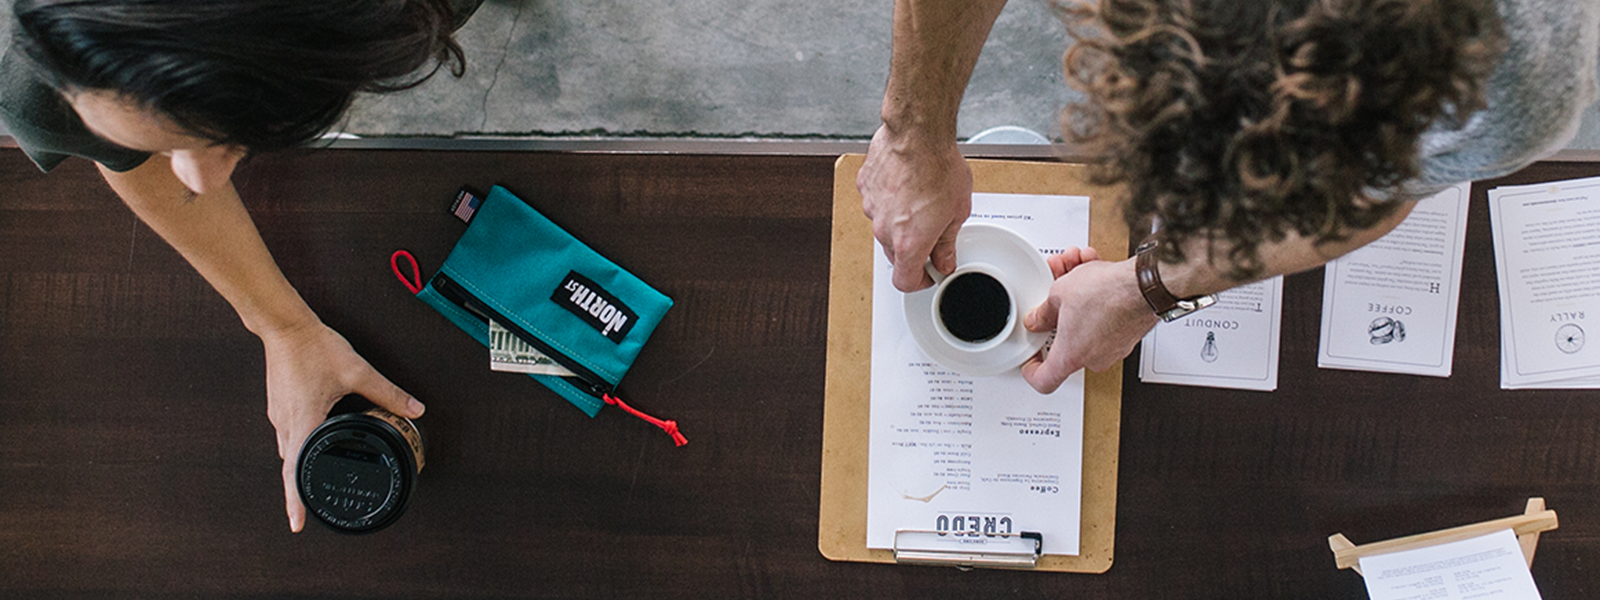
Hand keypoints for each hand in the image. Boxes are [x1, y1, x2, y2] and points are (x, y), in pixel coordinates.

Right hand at [261, 320, 423, 532]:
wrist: (284, 325)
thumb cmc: (315, 347)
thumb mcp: (358, 371)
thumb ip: (388, 393)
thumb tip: (415, 409)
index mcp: (303, 422)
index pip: (296, 472)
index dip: (296, 501)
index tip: (299, 523)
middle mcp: (286, 424)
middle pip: (291, 466)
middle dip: (301, 488)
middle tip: (310, 509)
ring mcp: (278, 415)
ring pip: (289, 450)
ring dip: (300, 465)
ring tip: (314, 480)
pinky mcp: (278, 406)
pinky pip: (288, 434)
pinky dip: (300, 444)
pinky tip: (313, 442)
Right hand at [859, 124, 972, 291]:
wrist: (917, 133)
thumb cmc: (938, 167)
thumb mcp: (957, 211)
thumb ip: (947, 242)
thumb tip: (945, 259)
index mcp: (909, 243)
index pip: (905, 281)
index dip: (920, 282)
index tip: (929, 274)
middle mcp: (885, 230)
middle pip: (895, 255)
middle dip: (913, 250)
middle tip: (932, 235)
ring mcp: (872, 208)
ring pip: (885, 227)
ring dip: (900, 222)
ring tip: (921, 201)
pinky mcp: (865, 188)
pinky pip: (877, 204)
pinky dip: (890, 201)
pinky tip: (907, 186)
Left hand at [1019, 249, 1159, 393]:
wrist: (1146, 285)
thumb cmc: (1108, 293)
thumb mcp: (1060, 294)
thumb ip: (1043, 312)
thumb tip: (1037, 319)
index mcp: (1071, 355)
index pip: (1044, 381)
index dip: (1031, 371)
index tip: (1029, 359)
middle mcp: (1093, 358)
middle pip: (1064, 341)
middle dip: (1057, 312)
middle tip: (1053, 291)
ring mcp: (1112, 348)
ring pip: (1084, 324)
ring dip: (1077, 298)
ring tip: (1075, 271)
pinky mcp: (1126, 335)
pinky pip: (1102, 319)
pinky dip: (1096, 299)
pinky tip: (1092, 274)